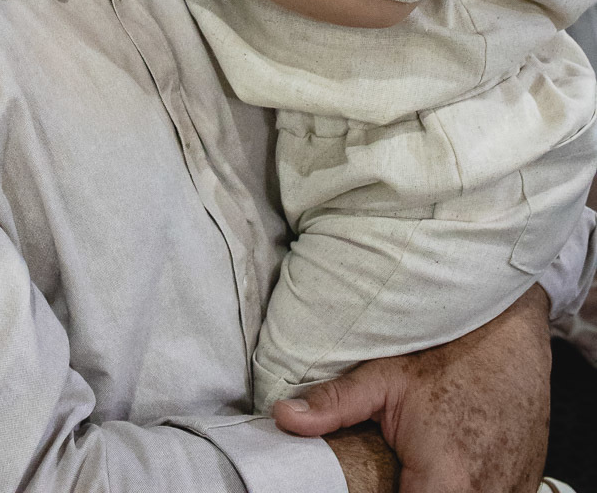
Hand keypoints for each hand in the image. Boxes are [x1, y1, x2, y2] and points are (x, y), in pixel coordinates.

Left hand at [273, 286, 549, 492]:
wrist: (512, 335)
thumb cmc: (451, 353)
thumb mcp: (385, 377)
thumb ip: (335, 405)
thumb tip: (285, 416)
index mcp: (444, 481)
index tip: (374, 485)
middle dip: (411, 492)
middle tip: (396, 471)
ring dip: (438, 489)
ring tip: (419, 466)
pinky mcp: (526, 487)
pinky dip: (470, 487)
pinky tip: (451, 465)